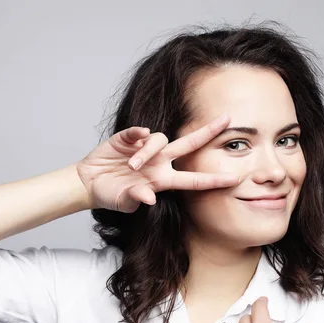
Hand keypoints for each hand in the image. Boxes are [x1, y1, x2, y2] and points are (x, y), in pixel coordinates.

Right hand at [76, 112, 239, 212]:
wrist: (89, 183)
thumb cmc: (111, 194)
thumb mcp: (124, 201)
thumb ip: (136, 198)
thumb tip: (149, 198)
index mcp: (162, 180)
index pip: (193, 180)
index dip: (213, 180)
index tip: (235, 179)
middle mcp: (159, 162)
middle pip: (188, 145)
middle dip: (208, 132)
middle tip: (228, 119)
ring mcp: (145, 148)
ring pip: (158, 140)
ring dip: (146, 152)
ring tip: (131, 167)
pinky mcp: (128, 138)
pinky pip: (138, 132)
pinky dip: (139, 133)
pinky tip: (136, 137)